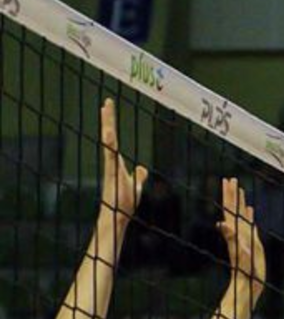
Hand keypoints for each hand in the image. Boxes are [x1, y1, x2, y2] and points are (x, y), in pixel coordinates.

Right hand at [99, 98, 148, 220]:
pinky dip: (109, 144)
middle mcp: (111, 162)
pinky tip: (108, 134)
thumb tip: (142, 169)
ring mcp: (110, 167)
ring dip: (108, 126)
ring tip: (106, 109)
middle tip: (107, 102)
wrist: (118, 216)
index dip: (112, 126)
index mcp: (116, 163)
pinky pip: (110, 156)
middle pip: (109, 137)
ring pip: (108, 142)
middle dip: (108, 120)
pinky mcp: (112, 174)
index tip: (108, 110)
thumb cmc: (125, 204)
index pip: (114, 140)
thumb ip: (138, 176)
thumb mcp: (136, 187)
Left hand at [218, 178, 266, 298]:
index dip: (230, 195)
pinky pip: (250, 224)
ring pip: (241, 215)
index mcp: (236, 231)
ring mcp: (244, 236)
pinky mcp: (251, 242)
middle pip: (234, 209)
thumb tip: (221, 223)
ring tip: (241, 191)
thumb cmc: (245, 271)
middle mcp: (238, 232)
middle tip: (232, 179)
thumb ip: (231, 237)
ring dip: (241, 202)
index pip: (231, 209)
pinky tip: (250, 210)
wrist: (248, 284)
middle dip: (233, 194)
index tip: (228, 181)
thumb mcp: (239, 252)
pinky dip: (249, 215)